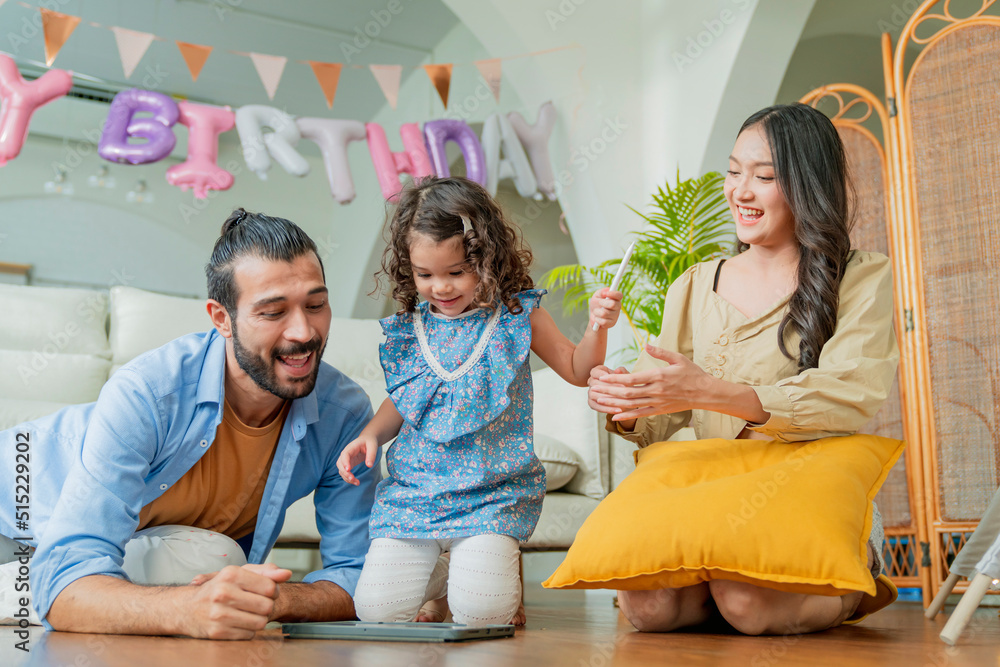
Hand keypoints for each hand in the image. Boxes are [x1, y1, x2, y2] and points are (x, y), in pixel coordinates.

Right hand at [179, 563, 291, 638]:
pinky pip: (249, 635)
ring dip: (258, 620)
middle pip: (267, 606)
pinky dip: (247, 630)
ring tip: (247, 613)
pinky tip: (237, 622)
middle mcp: (223, 593)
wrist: (185, 609)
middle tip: (256, 603)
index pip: (270, 587)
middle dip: (266, 606)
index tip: (264, 592)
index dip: (273, 591)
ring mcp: (219, 614)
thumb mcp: (239, 573)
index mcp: (231, 574)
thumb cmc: (219, 588)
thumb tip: (287, 573)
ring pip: (260, 623)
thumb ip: (265, 572)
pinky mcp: (217, 633)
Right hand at [337, 432, 378, 485]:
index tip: (348, 469)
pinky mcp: (348, 464)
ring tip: (357, 483)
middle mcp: (346, 453)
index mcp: (351, 447)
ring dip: (346, 477)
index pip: (345, 454)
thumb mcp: (373, 446)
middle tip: (353, 479)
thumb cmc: (369, 442)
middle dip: (345, 472)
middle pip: (340, 463)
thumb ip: (371, 455)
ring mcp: (346, 459)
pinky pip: (345, 472)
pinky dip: (348, 478)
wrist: (367, 440)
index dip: (345, 462)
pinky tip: (356, 482)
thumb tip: (369, 466)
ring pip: (341, 470)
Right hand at [587, 364, 627, 413]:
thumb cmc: (624, 383)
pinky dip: (607, 409)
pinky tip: (618, 410)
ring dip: (606, 399)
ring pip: (593, 395)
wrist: (625, 396)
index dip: (601, 374)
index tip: (610, 376)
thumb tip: (618, 370)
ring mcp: (590, 392)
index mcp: (597, 372)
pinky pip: (596, 406)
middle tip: (619, 391)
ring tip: (619, 402)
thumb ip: (623, 373)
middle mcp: (591, 382)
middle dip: (606, 388)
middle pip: (594, 384)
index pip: (595, 372)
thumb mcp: (626, 377)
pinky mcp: (592, 403)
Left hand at [589, 287, 622, 330]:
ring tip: (597, 312)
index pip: (619, 295)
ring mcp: (615, 316)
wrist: (593, 316)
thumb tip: (607, 290)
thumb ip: (601, 292)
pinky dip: (597, 319)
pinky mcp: (612, 323)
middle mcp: (617, 307)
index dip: (613, 294)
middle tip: (599, 303)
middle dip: (602, 303)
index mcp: (616, 299)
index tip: (605, 293)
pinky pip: (603, 321)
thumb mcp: (597, 296)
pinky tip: (598, 318)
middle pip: (612, 304)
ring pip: (604, 313)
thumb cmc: (596, 305)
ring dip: (597, 312)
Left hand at [596, 344, 711, 420]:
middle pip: (627, 392)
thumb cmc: (693, 374)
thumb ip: (661, 352)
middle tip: (593, 388)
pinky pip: (640, 414)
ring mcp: (657, 402)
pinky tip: (614, 416)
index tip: (603, 377)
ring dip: (613, 402)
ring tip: (598, 400)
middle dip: (608, 391)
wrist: (706, 393)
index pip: (632, 379)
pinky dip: (627, 415)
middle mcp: (656, 391)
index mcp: (658, 376)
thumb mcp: (678, 358)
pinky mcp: (659, 410)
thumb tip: (646, 343)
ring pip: (631, 404)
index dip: (615, 379)